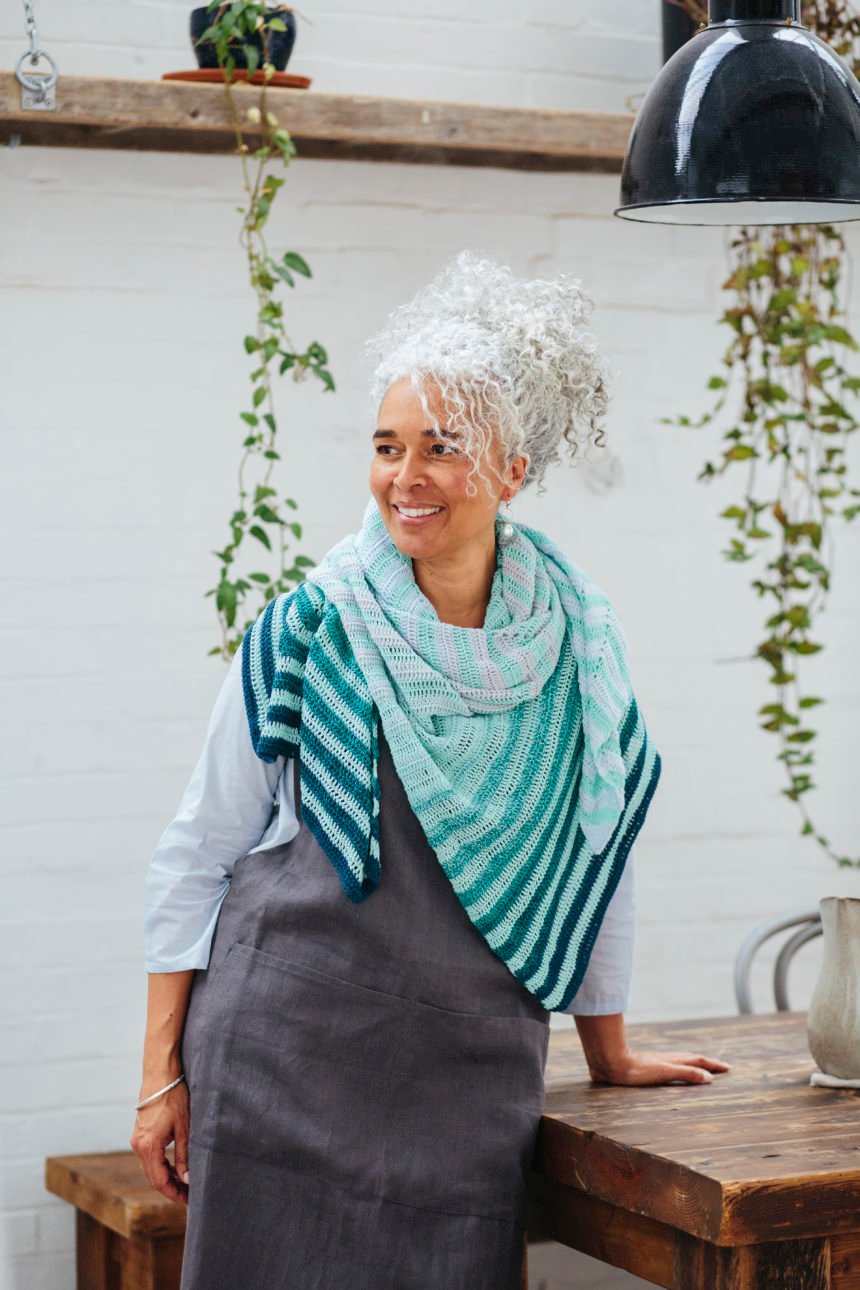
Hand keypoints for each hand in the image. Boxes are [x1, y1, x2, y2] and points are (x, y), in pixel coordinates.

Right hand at [129, 1079, 190, 1205]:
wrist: (160, 1074)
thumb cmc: (174, 1097)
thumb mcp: (184, 1127)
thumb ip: (184, 1155)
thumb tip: (187, 1179)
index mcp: (148, 1146)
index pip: (159, 1180)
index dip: (173, 1193)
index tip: (187, 1200)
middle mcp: (138, 1145)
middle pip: (152, 1177)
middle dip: (170, 1188)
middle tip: (188, 1195)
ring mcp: (137, 1139)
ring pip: (150, 1167)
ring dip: (165, 1177)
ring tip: (183, 1183)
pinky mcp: (140, 1133)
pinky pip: (149, 1156)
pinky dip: (160, 1164)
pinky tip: (174, 1166)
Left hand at [589, 1048, 730, 1086]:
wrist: (611, 1063)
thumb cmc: (636, 1071)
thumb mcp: (664, 1073)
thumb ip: (685, 1074)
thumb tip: (709, 1078)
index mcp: (673, 1061)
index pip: (698, 1062)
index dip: (713, 1065)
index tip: (728, 1068)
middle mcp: (667, 1059)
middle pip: (691, 1059)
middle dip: (707, 1063)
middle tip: (721, 1068)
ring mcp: (657, 1062)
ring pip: (681, 1061)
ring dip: (694, 1064)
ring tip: (702, 1068)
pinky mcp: (647, 1066)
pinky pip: (670, 1065)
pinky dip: (680, 1067)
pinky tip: (673, 1070)